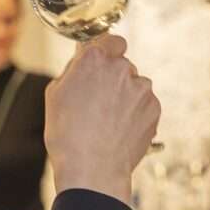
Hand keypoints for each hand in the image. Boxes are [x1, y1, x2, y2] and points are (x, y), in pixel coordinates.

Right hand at [45, 36, 159, 204]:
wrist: (93, 169)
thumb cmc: (68, 135)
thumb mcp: (55, 94)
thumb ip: (74, 69)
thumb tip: (83, 58)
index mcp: (94, 59)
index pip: (110, 40)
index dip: (106, 52)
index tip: (101, 64)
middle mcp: (121, 68)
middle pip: (122, 65)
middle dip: (113, 78)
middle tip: (98, 101)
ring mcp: (141, 88)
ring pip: (135, 85)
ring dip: (126, 96)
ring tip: (109, 122)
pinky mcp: (154, 108)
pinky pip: (145, 104)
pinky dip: (136, 113)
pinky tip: (120, 130)